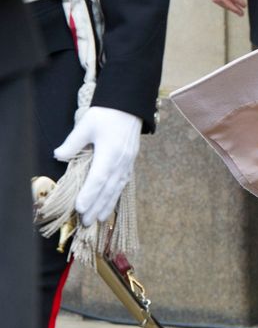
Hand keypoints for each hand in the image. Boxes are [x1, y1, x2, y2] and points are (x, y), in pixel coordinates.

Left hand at [54, 106, 141, 225]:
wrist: (129, 105)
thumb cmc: (107, 113)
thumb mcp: (86, 124)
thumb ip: (73, 142)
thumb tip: (58, 155)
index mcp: (110, 153)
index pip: (98, 178)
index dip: (89, 194)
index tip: (80, 208)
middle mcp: (121, 161)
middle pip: (108, 188)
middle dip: (97, 206)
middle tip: (86, 223)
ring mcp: (127, 162)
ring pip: (117, 188)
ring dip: (107, 205)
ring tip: (98, 219)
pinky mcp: (130, 161)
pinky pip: (123, 183)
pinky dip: (116, 195)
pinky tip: (110, 203)